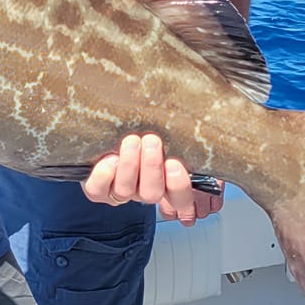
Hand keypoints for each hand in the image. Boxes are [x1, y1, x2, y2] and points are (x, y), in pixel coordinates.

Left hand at [83, 132, 224, 225]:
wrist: (111, 129)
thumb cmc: (146, 126)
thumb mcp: (169, 125)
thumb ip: (183, 126)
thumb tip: (206, 106)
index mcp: (168, 182)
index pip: (181, 198)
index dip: (179, 186)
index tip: (176, 163)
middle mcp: (145, 190)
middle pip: (152, 194)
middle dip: (152, 168)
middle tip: (152, 140)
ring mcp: (121, 191)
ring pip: (126, 191)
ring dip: (130, 165)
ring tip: (131, 140)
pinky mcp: (98, 189)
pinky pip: (98, 191)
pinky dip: (103, 176)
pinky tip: (109, 158)